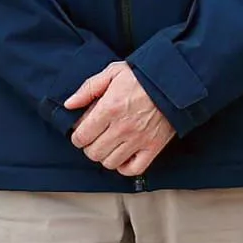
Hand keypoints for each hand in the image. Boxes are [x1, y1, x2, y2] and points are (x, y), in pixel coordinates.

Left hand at [63, 61, 174, 176]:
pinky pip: (133, 169)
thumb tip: (69, 104)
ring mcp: (138, 140)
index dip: (77, 136)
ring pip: (110, 162)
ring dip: (105, 156)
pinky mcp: (153, 148)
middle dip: (89, 146)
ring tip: (108, 145)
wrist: (173, 83)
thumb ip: (88, 89)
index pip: (82, 136)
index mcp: (109, 108)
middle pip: (93, 152)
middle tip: (93, 138)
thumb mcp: (112, 72)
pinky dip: (124, 167)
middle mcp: (122, 128)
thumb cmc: (142, 76)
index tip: (80, 132)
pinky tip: (122, 155)